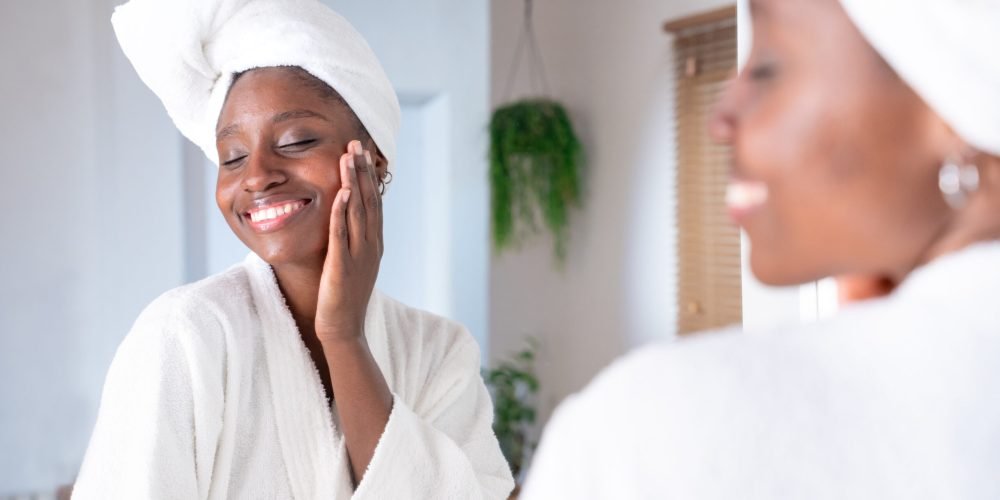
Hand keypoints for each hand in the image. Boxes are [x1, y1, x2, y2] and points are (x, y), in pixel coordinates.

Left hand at [315, 140, 383, 342]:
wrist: (343, 328)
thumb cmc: (343, 297)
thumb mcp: (352, 263)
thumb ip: (351, 240)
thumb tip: (344, 220)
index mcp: (373, 243)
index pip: (373, 203)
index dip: (368, 177)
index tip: (363, 153)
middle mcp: (370, 245)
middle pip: (368, 201)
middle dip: (362, 171)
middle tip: (357, 144)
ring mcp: (359, 255)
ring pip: (358, 211)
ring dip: (354, 183)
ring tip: (349, 158)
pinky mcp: (342, 266)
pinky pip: (342, 234)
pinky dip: (343, 212)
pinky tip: (341, 193)